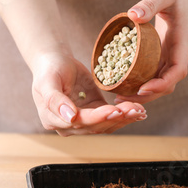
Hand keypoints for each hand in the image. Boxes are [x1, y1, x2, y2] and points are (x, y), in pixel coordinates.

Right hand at [31, 52, 146, 135]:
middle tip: (134, 109)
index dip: (98, 117)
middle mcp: (68, 125)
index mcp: (53, 120)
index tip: (114, 110)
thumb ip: (55, 101)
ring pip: (106, 124)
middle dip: (117, 118)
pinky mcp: (94, 113)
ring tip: (140, 110)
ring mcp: (83, 121)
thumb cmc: (48, 69)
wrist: (55, 61)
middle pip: (96, 126)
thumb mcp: (47, 82)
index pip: (80, 121)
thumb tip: (70, 117)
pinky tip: (138, 111)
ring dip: (124, 118)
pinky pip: (110, 117)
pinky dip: (125, 115)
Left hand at [115, 0, 187, 103]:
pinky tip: (124, 79)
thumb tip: (133, 16)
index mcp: (181, 40)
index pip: (178, 70)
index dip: (162, 84)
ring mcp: (170, 49)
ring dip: (144, 90)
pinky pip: (153, 67)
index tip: (143, 89)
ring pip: (160, 77)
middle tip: (124, 100)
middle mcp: (177, 49)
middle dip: (149, 95)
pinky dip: (141, 77)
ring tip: (120, 96)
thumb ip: (149, 3)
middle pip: (168, 82)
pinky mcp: (162, 46)